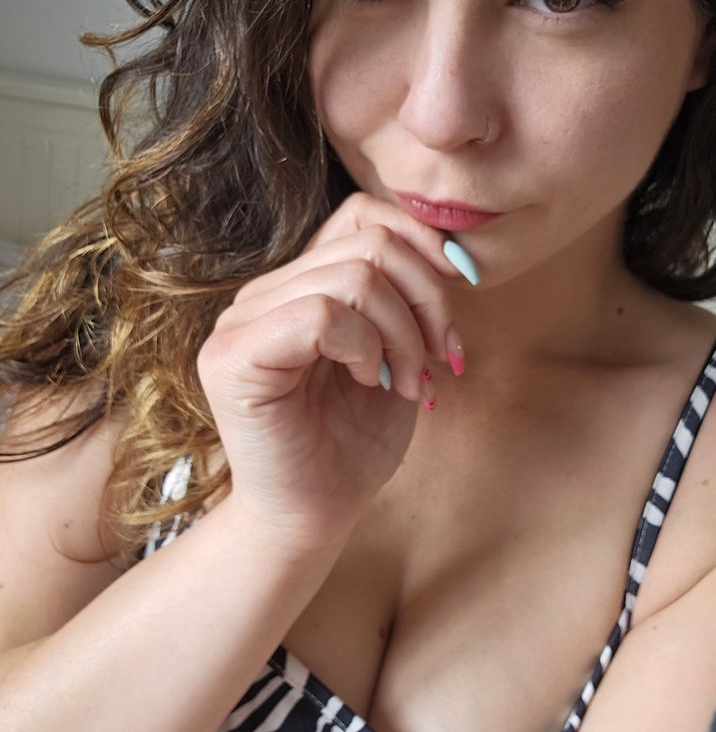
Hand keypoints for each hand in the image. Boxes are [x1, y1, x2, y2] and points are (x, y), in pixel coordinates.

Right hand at [196, 193, 470, 548]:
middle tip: (440, 358)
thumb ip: (407, 298)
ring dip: (403, 333)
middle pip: (369, 243)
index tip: (466, 287)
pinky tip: (368, 380)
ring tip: (409, 383)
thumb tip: (451, 248)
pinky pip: (321, 314)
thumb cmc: (354, 443)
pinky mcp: (234, 356)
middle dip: (427, 299)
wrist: (314, 516)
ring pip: (353, 276)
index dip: (422, 241)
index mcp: (298, 285)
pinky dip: (364, 346)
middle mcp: (262, 293)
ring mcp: (241, 321)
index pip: (361, 215)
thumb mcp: (398, 355)